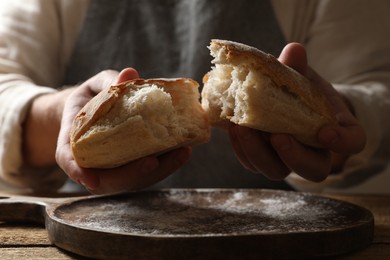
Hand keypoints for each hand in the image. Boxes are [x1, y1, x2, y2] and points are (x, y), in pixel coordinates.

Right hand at [56, 68, 191, 193]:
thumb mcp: (94, 87)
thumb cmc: (90, 100)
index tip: (92, 180)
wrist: (91, 112)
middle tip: (151, 161)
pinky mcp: (134, 167)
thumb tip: (129, 74)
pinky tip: (185, 150)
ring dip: (159, 170)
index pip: (71, 163)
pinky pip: (149, 171)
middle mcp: (94, 165)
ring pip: (134, 180)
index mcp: (73, 145)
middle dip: (132, 174)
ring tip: (181, 153)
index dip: (79, 172)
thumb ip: (108, 83)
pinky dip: (167, 163)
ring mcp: (116, 170)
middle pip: (110, 180)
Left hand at [228, 43, 365, 181]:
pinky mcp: (263, 159)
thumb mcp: (303, 75)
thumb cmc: (301, 88)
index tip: (325, 131)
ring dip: (258, 153)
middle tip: (277, 136)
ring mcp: (287, 160)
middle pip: (313, 170)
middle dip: (294, 156)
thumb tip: (293, 50)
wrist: (283, 100)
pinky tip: (232, 127)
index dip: (341, 141)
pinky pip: (253, 163)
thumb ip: (299, 67)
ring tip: (242, 128)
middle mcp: (314, 153)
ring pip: (278, 171)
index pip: (351, 143)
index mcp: (336, 131)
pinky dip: (241, 148)